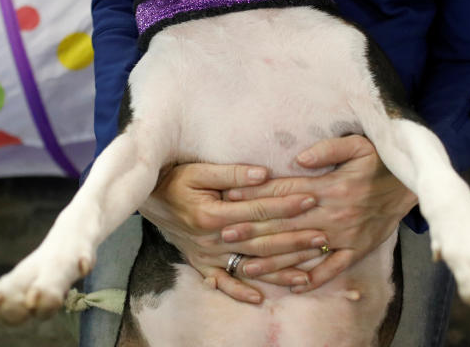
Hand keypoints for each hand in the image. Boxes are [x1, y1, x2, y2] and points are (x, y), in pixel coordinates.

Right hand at [139, 163, 324, 303]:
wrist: (147, 198)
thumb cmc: (176, 180)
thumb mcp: (200, 170)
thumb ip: (233, 174)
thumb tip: (263, 174)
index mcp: (212, 214)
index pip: (257, 210)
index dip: (285, 204)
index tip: (311, 199)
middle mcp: (211, 239)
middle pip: (260, 242)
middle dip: (293, 239)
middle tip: (322, 236)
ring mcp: (206, 255)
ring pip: (248, 265)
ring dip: (278, 270)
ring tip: (307, 272)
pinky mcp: (200, 264)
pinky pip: (222, 283)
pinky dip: (239, 292)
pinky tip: (259, 298)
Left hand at [223, 135, 417, 292]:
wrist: (414, 183)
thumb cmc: (380, 161)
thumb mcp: (359, 144)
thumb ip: (328, 148)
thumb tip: (299, 157)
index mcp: (332, 187)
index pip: (285, 191)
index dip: (255, 193)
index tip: (229, 196)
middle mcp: (335, 214)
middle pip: (286, 224)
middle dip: (253, 229)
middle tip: (224, 235)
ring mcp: (346, 235)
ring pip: (303, 251)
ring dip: (273, 259)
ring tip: (245, 265)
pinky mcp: (357, 249)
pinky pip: (333, 268)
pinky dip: (313, 279)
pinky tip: (291, 285)